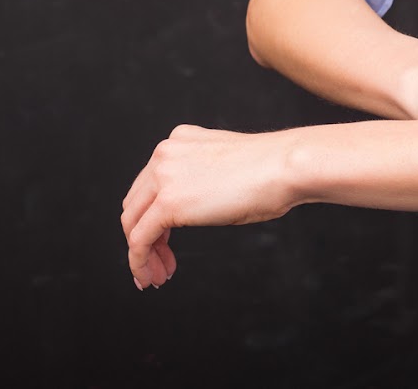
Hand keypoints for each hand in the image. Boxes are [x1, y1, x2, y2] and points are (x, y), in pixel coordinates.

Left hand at [121, 124, 299, 289]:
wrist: (285, 166)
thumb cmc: (272, 171)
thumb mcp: (226, 168)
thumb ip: (204, 179)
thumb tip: (199, 207)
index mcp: (179, 141)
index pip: (150, 185)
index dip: (152, 218)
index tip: (164, 242)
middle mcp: (164, 154)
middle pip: (135, 204)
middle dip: (145, 238)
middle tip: (161, 265)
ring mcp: (163, 176)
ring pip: (132, 223)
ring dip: (143, 255)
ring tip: (158, 276)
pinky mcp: (168, 202)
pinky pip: (139, 239)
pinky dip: (141, 262)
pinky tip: (153, 277)